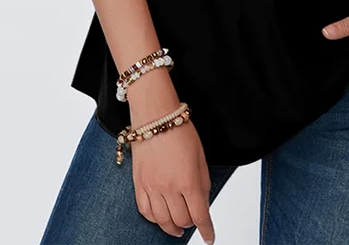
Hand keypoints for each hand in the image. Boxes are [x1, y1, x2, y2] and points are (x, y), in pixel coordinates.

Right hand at [132, 118, 214, 243]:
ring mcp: (151, 187)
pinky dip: (154, 219)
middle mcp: (169, 188)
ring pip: (162, 221)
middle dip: (191, 225)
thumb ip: (203, 183)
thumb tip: (203, 203)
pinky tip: (160, 218)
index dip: (206, 230)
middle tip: (195, 223)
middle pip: (181, 220)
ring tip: (178, 228)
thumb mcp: (201, 156)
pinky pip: (145, 211)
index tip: (209, 237)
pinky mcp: (138, 184)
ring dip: (172, 227)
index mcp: (189, 180)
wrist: (155, 116)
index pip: (200, 215)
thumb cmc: (180, 130)